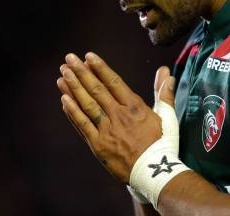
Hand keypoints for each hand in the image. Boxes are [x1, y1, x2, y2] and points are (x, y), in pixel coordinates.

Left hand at [56, 52, 175, 182]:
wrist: (154, 174)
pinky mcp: (98, 145)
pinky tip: (64, 99)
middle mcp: (119, 116)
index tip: (88, 56)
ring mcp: (107, 130)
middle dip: (81, 73)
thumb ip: (164, 93)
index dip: (100, 68)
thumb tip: (167, 72)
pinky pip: (82, 125)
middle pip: (96, 90)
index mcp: (135, 107)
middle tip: (69, 58)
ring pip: (87, 105)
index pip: (113, 82)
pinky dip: (72, 112)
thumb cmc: (163, 144)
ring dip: (73, 88)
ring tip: (63, 74)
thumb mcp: (167, 116)